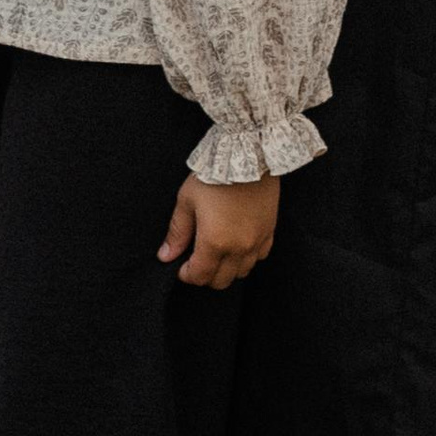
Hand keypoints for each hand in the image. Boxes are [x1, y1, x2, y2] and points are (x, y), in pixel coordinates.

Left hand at [158, 172, 279, 288]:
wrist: (247, 154)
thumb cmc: (214, 175)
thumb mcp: (187, 200)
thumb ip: (177, 232)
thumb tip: (166, 255)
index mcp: (215, 242)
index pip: (200, 276)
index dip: (186, 274)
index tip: (181, 266)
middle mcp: (239, 248)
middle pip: (221, 281)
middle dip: (205, 275)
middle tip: (196, 260)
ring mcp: (257, 241)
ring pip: (242, 272)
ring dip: (227, 269)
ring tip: (217, 253)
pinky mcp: (269, 231)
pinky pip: (259, 257)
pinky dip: (247, 258)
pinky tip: (237, 244)